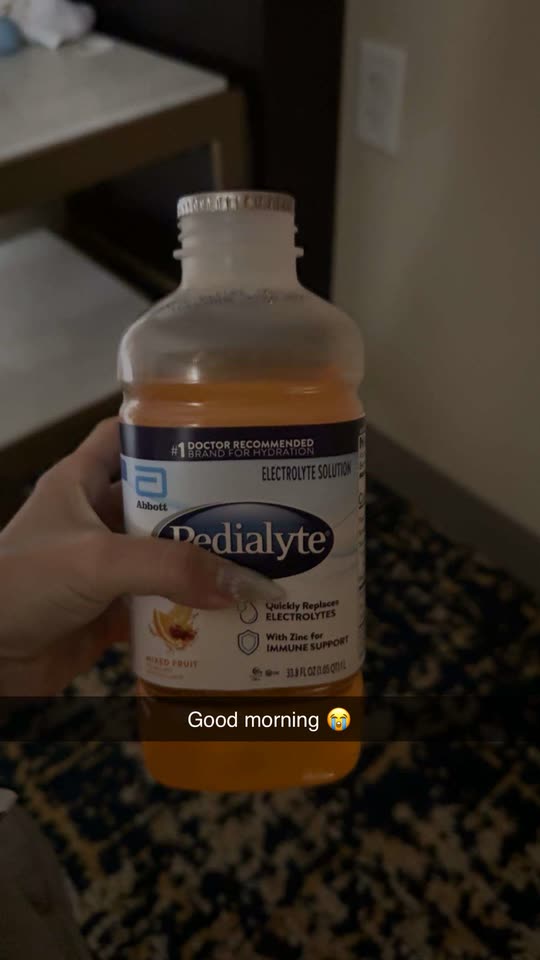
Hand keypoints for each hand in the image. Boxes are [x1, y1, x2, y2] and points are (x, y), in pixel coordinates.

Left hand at [0, 419, 279, 694]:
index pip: (124, 437)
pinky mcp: (108, 612)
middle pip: (159, 502)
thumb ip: (169, 567)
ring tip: (254, 564)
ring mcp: (102, 568)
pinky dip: (189, 611)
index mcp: (79, 483)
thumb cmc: (19, 586)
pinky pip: (159, 606)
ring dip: (201, 566)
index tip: (217, 438)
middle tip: (255, 512)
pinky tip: (226, 614)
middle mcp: (93, 520)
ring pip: (164, 558)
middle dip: (203, 509)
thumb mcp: (96, 560)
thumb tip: (240, 582)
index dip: (166, 431)